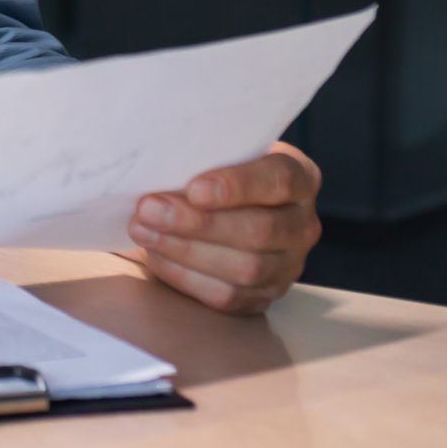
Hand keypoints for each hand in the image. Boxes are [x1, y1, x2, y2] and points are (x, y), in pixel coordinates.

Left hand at [127, 142, 321, 313]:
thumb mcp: (219, 152)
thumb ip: (202, 156)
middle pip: (260, 230)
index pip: (280, 180)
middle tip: (149, 210)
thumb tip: (158, 167)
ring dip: (186, 250)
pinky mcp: (266, 294)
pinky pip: (229, 295)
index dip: (237, 186)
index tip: (194, 188)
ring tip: (143, 231)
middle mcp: (303, 223)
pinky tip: (156, 256)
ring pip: (246, 267)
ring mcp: (289, 263)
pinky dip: (186, 275)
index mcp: (300, 177)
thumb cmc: (217, 170)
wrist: (224, 205)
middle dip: (198, 223)